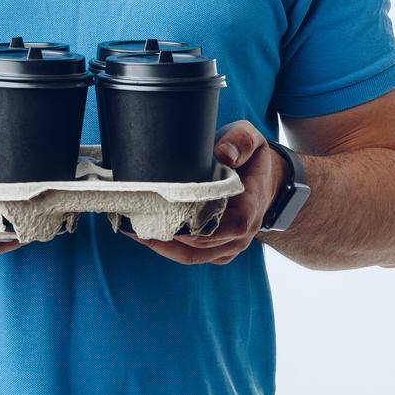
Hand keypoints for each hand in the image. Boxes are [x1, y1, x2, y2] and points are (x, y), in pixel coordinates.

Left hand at [123, 120, 283, 264]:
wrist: (262, 179)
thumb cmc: (249, 158)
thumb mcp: (250, 138)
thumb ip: (241, 141)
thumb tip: (223, 154)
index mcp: (251, 206)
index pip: (231, 226)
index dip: (202, 228)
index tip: (172, 220)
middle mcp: (242, 233)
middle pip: (203, 245)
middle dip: (169, 235)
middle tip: (136, 219)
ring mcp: (229, 245)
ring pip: (193, 256)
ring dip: (163, 245)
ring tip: (133, 227)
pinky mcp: (216, 249)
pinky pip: (191, 256)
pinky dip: (167, 248)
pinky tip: (144, 233)